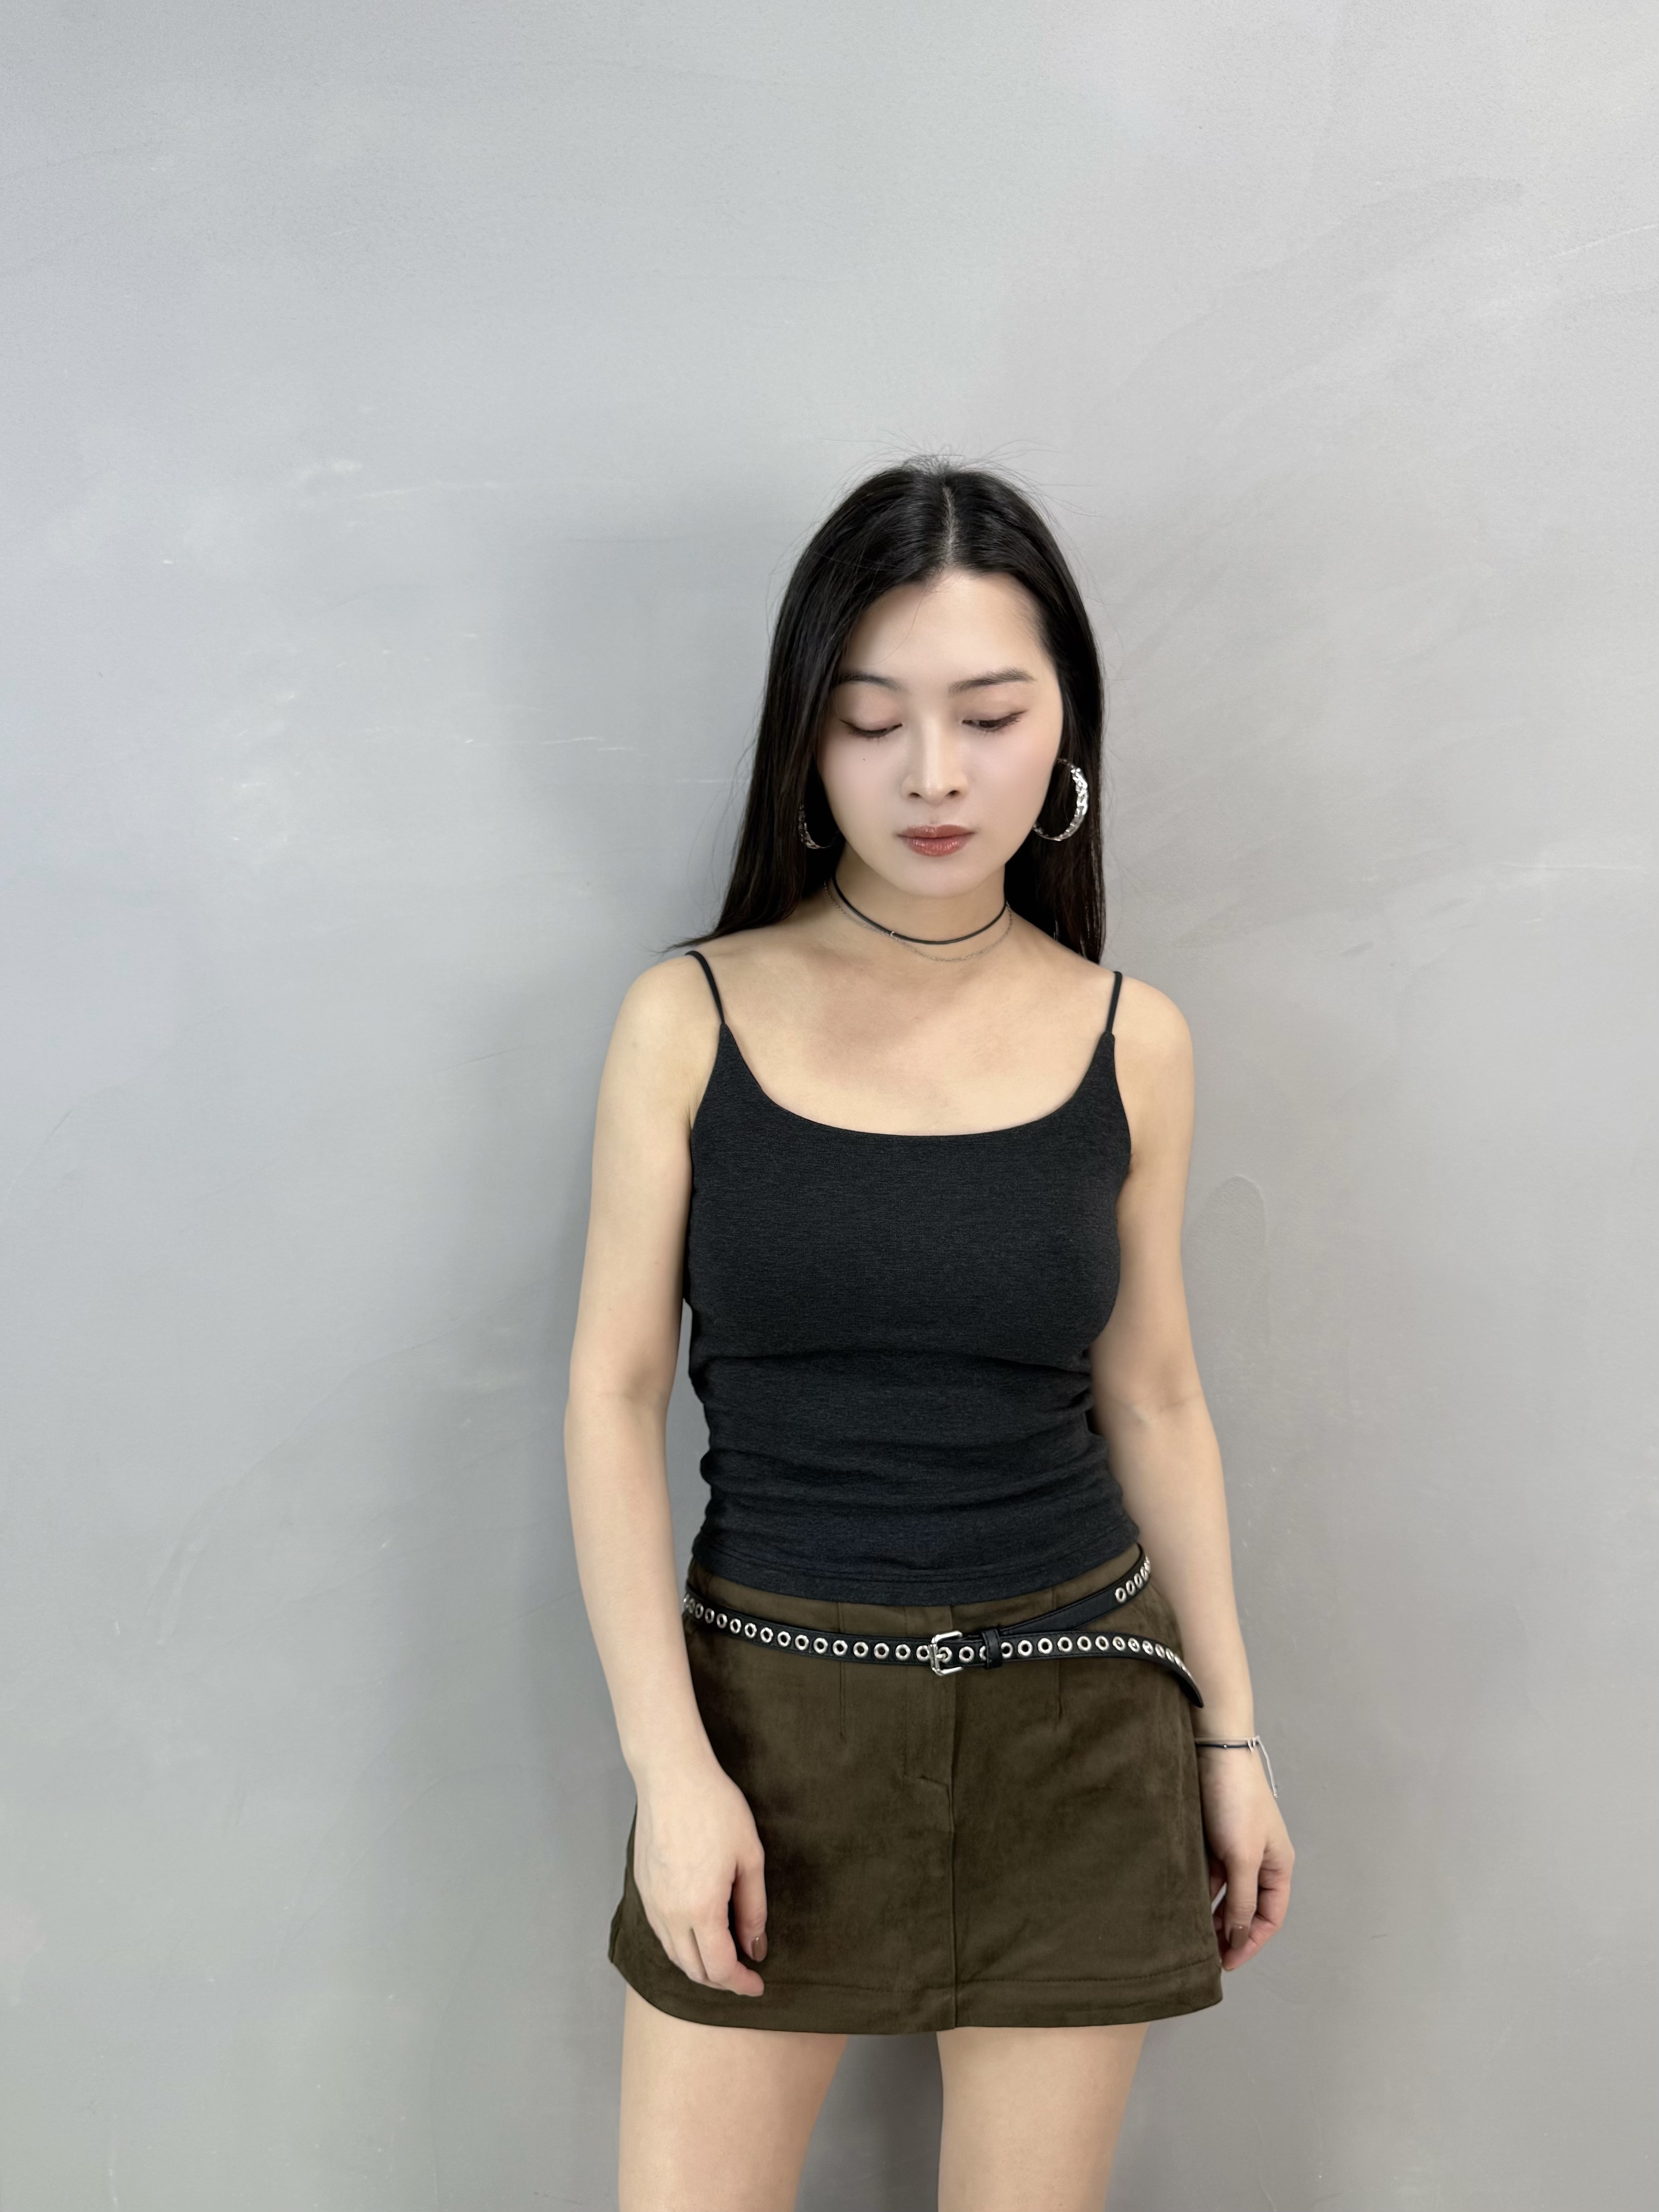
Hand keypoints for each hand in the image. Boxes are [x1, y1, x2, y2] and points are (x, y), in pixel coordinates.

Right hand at [632, 1754, 768, 1995]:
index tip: (758, 1985)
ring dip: (700, 1965)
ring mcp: (652, 1902)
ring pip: (674, 1955)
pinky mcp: (641, 1888)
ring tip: (725, 1955)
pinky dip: (682, 1945)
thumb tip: (756, 1948)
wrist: (671, 1775)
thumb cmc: (716, 1809)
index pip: (719, 1968)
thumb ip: (753, 1908)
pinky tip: (699, 1931)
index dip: (741, 1983)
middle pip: (693, 1970)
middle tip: (744, 1973)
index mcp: (700, 1909)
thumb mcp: (749, 1856)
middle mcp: (670, 1914)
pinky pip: (661, 1933)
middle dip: (721, 1980)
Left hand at [1197, 1746, 1293, 1969]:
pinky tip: (1186, 1905)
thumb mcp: (1242, 1857)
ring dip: (1214, 1915)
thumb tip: (1239, 1937)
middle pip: (1249, 1907)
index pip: (1270, 1916)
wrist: (1214, 1751)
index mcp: (1278, 1865)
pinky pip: (1210, 1874)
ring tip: (1194, 1938)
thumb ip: (1242, 1900)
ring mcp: (1236, 1847)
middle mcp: (1259, 1859)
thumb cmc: (1236, 1801)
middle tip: (1207, 1957)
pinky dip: (1201, 1891)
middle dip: (1231, 1932)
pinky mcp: (1213, 1836)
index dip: (1251, 1942)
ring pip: (1227, 1892)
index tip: (1228, 1962)